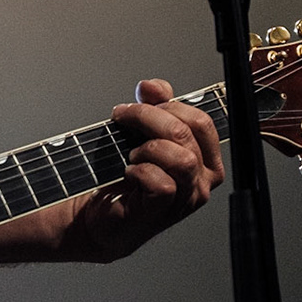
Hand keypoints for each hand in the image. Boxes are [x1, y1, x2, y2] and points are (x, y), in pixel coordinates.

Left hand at [66, 77, 224, 260]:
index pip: (202, 121)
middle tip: (123, 116)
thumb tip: (154, 86)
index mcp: (204, 158)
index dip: (170, 104)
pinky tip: (129, 172)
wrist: (97, 215)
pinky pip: (163, 183)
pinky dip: (140, 171)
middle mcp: (202, 179)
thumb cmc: (121, 177)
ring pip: (182, 159)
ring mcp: (186, 198)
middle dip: (151, 117)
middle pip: (189, 133)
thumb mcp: (140, 133)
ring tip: (130, 152)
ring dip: (148, 147)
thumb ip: (153, 106)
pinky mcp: (164, 210)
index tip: (140, 101)